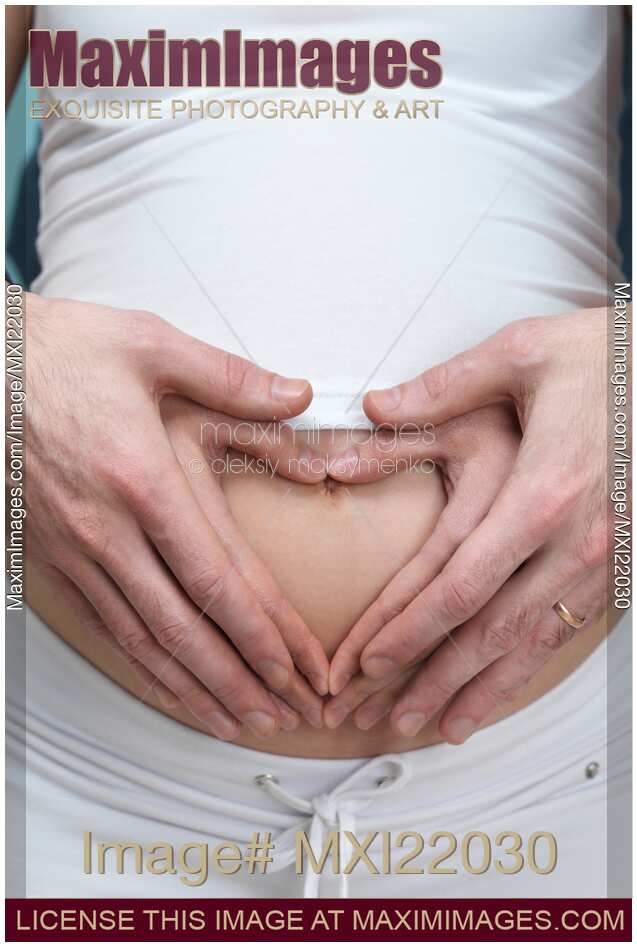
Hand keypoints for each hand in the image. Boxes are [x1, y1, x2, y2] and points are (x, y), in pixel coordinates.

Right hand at [23, 293, 328, 739]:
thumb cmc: (62, 351)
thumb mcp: (150, 344)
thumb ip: (231, 378)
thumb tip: (297, 394)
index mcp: (143, 479)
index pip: (217, 577)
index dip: (264, 631)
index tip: (300, 666)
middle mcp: (108, 530)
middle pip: (185, 627)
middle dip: (241, 679)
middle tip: (286, 714)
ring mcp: (75, 550)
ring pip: (142, 640)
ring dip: (195, 687)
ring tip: (239, 719)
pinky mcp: (51, 557)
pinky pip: (103, 626)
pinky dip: (142, 665)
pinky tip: (170, 686)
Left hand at [329, 309, 609, 741]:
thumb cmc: (604, 360)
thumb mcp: (522, 354)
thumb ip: (443, 388)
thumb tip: (376, 407)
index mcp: (542, 490)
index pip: (461, 581)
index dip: (410, 628)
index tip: (367, 660)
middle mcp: (574, 539)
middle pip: (488, 629)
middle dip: (429, 678)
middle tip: (380, 715)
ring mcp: (601, 559)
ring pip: (528, 643)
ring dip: (475, 691)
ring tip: (431, 727)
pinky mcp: (614, 566)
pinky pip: (561, 631)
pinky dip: (523, 671)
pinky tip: (495, 696)